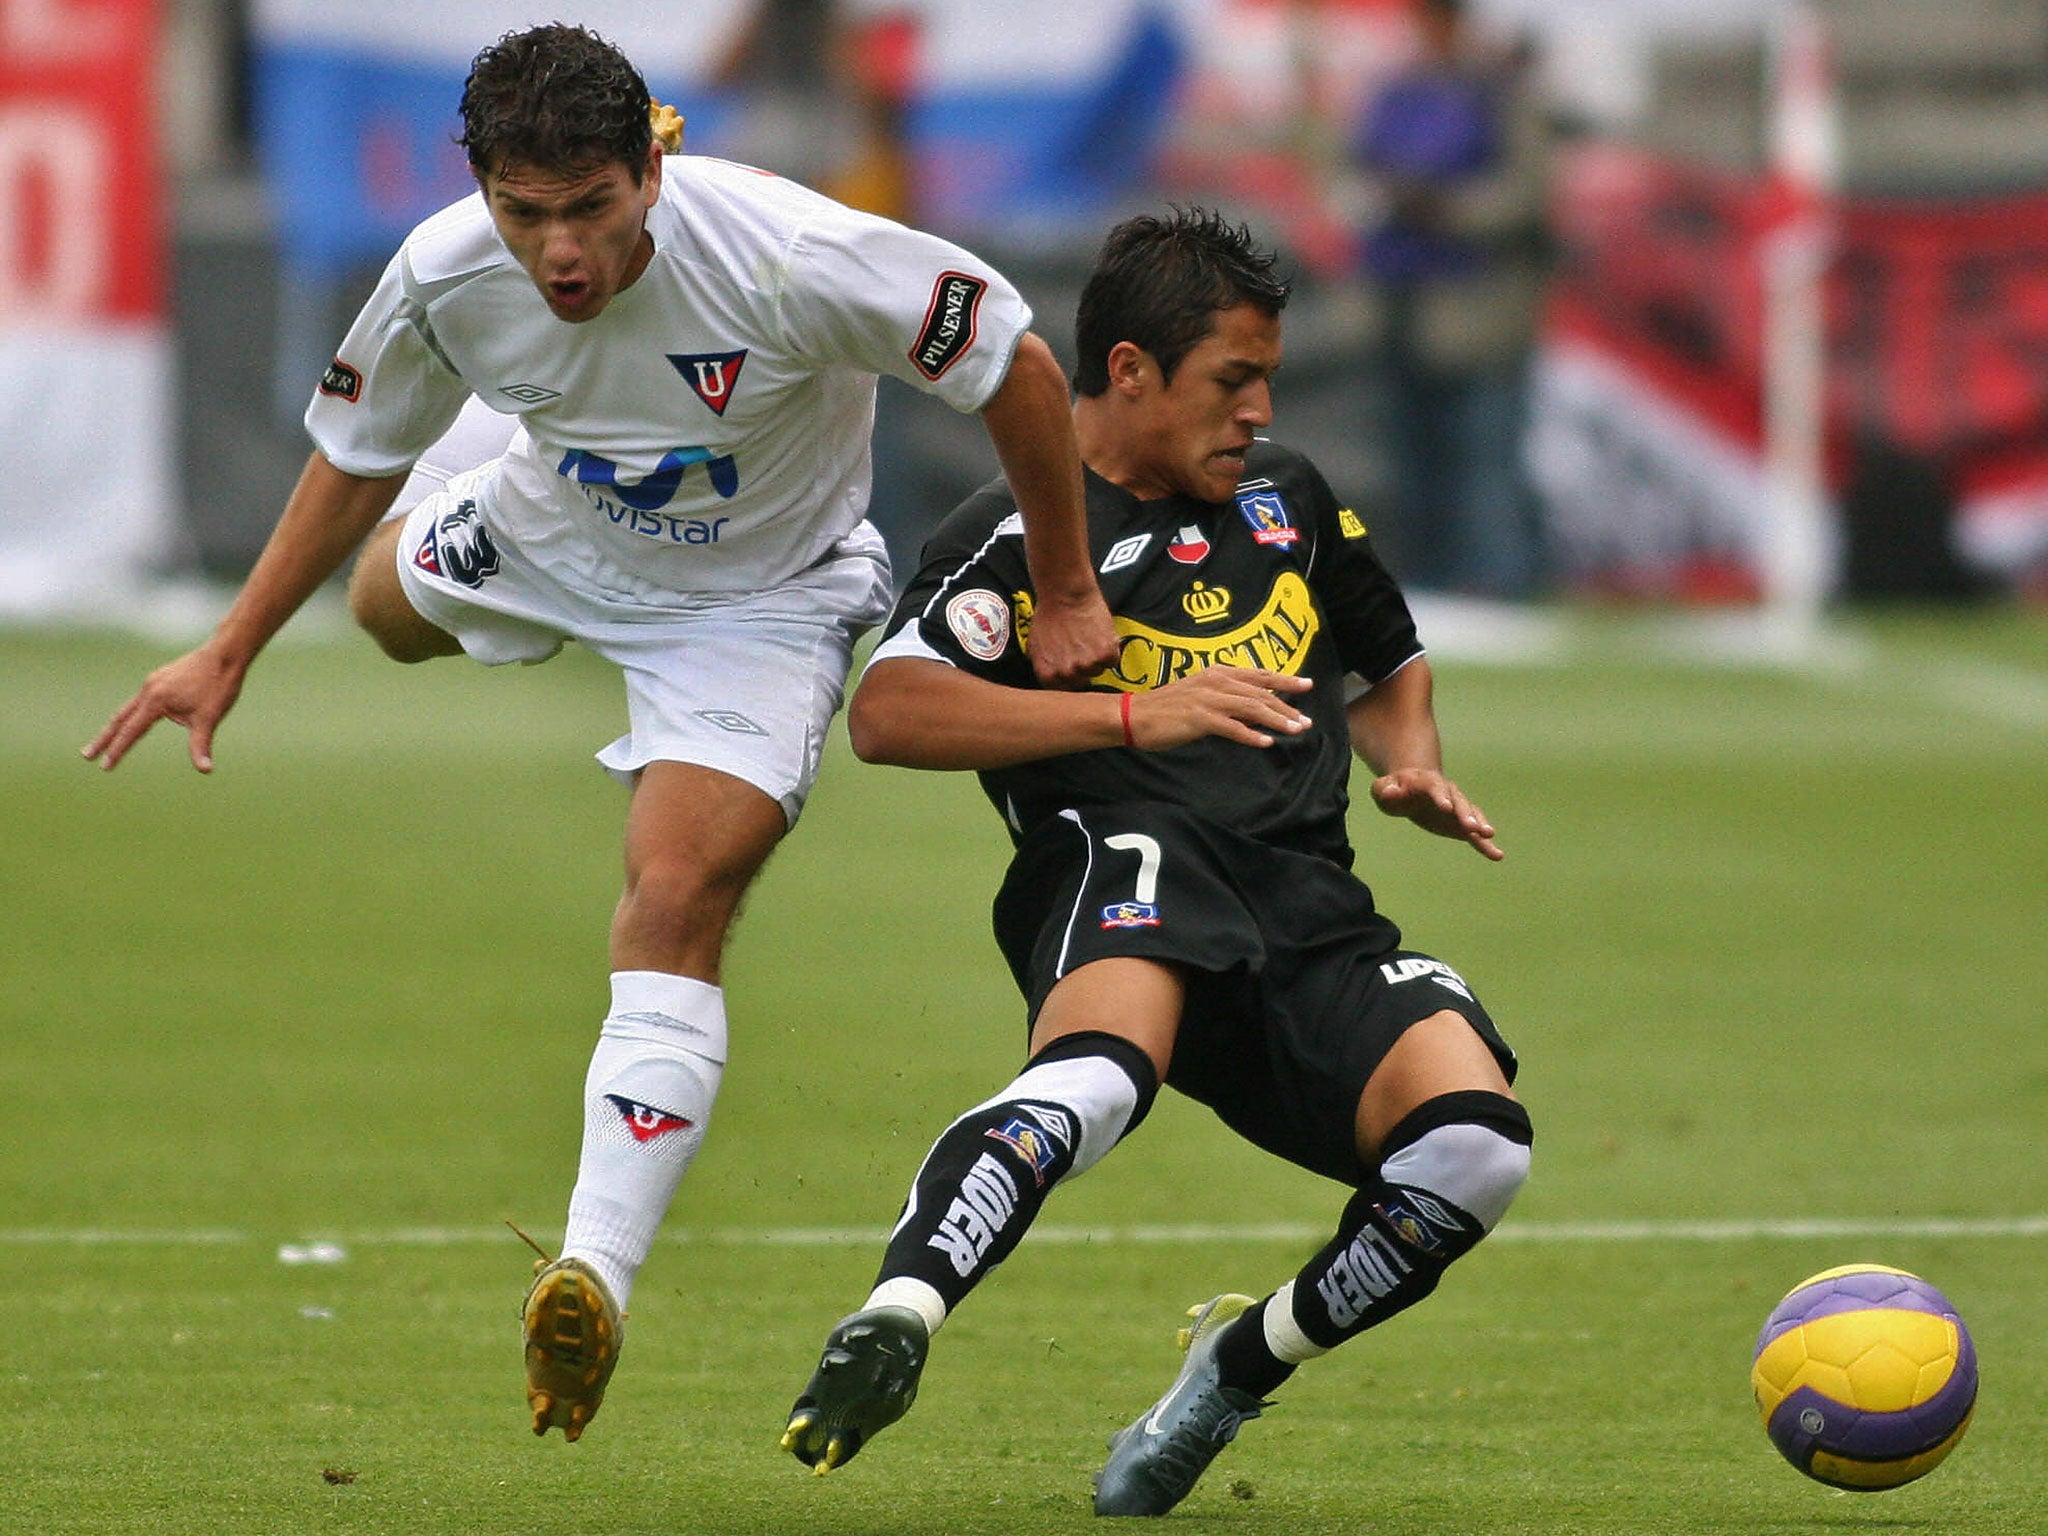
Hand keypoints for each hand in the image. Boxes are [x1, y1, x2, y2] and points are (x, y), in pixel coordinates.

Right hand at [82, 644, 246, 772]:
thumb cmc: (219, 685)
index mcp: (155, 700)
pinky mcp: (160, 678)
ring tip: (105, 741)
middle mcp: (148, 690)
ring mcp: (153, 682)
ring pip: (128, 708)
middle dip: (104, 739)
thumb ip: (201, 746)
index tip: (104, 766)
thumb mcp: (209, 719)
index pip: (130, 731)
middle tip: (86, 755)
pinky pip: (141, 699)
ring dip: (116, 725)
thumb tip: (206, 770)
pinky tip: (135, 720)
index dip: (117, 751)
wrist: (226, 654)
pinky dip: (131, 713)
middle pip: (119, 719)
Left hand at [1028, 588, 1119, 689]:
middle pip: (1082, 682)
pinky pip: (1112, 660)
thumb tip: (1053, 679)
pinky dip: (1110, 649)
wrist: (1065, 594)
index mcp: (1049, 676)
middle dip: (1083, 668)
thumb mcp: (1035, 647)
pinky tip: (1100, 635)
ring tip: (1089, 637)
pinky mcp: (1105, 654)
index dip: (1069, 677)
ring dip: (1097, 658)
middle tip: (1082, 648)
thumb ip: (1045, 667)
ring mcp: (1088, 665)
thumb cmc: (1048, 616)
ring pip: (1098, 670)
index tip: (1073, 666)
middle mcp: (1068, 674)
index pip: (1063, 690)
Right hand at [1125, 666, 1313, 750]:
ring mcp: (1208, 699)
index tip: (1307, 685)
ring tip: (1296, 730)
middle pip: (1260, 693)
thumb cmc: (1169, 708)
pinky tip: (1266, 742)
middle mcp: (1216, 681)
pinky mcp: (1199, 718)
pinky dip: (1251, 734)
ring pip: (1251, 708)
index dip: (1284, 680)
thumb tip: (1256, 710)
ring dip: (1277, 720)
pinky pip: (1231, 727)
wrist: (1136, 715)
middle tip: (1307, 721)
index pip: (1258, 675)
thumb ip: (1229, 700)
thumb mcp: (1202, 696)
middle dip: (1287, 707)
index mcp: (1218, 673)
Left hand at [1369, 767, 1501, 859]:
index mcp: (1427, 782)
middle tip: (1473, 827)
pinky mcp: (1460, 824)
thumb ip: (1384, 789)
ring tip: (1489, 835)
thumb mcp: (1383, 787)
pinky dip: (1485, 844)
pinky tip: (1497, 855)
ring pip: (1471, 814)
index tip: (1446, 808)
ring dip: (1480, 824)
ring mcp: (1456, 808)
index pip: (1435, 788)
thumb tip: (1391, 792)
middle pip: (1459, 801)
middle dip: (1466, 813)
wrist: (1411, 788)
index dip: (1441, 797)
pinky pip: (1475, 834)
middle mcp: (1447, 793)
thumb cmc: (1394, 789)